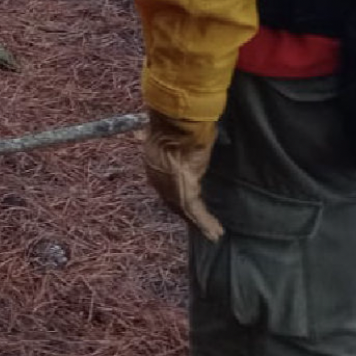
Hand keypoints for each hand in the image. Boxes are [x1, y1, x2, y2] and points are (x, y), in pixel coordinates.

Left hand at [142, 109, 224, 240]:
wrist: (176, 123)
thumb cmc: (175, 122)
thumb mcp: (163, 132)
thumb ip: (156, 138)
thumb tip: (139, 134)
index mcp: (153, 164)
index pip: (164, 184)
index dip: (173, 194)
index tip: (182, 201)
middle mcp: (158, 179)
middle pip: (172, 201)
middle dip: (185, 212)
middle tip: (200, 224)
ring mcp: (169, 188)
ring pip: (186, 210)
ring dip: (200, 222)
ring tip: (214, 233)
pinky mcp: (184, 192)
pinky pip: (196, 212)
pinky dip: (206, 223)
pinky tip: (216, 233)